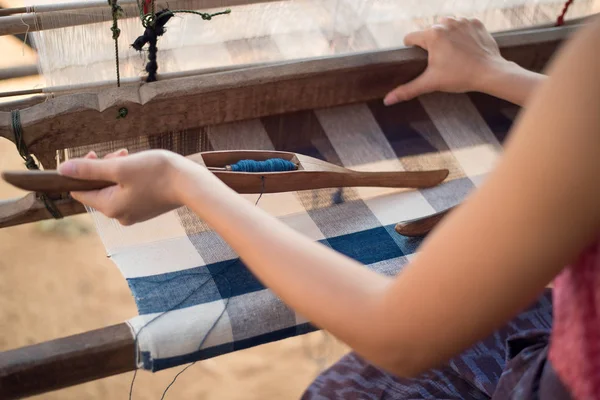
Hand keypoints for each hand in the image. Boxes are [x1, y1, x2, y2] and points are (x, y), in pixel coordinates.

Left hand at [58, 149, 201, 225]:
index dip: (82, 172)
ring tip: (131, 157)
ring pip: (115, 189)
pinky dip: (130, 179)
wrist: (191, 184)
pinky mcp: (146, 208)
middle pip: (99, 189)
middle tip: (119, 154)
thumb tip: (62, 170)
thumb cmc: (157, 174)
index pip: (81, 192)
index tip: (95, 154)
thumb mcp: (120, 167)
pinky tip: (141, 167)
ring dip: (117, 171)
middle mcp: (120, 215)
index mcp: (110, 207)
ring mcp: (134, 213)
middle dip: (103, 169)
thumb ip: (90, 169)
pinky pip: (129, 193)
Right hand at [384, 17, 507, 104]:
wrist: (490, 73)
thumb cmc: (460, 77)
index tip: (420, 60)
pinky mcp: (475, 23)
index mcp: (431, 35)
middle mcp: (445, 23)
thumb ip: (407, 90)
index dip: (412, 50)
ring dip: (446, 37)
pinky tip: (466, 48)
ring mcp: (462, 21)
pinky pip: (462, 26)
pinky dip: (462, 35)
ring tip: (453, 55)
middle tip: (441, 61)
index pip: (410, 38)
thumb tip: (387, 100)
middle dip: (431, 45)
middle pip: (428, 33)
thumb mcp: (431, 83)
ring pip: (445, 27)